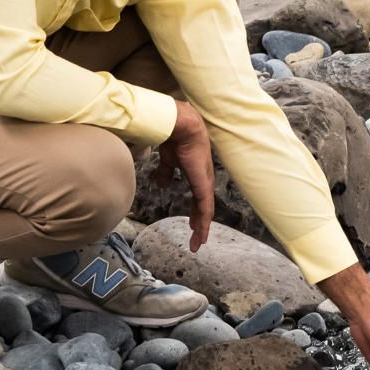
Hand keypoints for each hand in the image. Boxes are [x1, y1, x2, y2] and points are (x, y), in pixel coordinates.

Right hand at [159, 98, 214, 248]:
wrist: (180, 128)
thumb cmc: (175, 140)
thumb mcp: (168, 161)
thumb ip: (166, 173)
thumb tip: (162, 183)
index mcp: (197, 175)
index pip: (199, 198)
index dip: (196, 212)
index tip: (192, 224)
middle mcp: (204, 180)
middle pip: (204, 207)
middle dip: (199, 224)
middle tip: (196, 239)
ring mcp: (205, 182)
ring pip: (206, 210)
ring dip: (202, 227)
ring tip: (198, 242)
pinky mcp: (203, 184)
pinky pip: (205, 207)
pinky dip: (203, 221)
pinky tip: (200, 231)